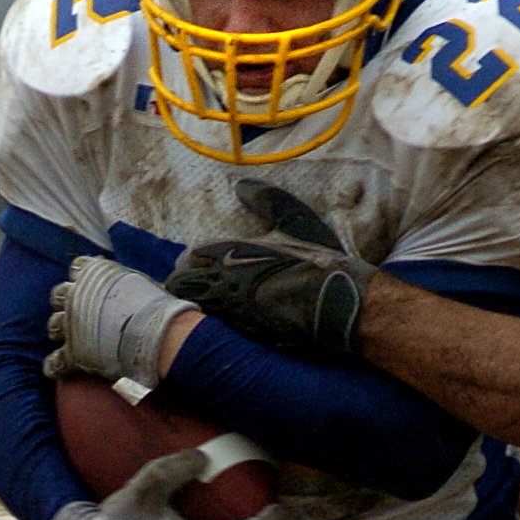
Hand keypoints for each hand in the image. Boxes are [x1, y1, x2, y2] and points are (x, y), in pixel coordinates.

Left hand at [43, 256, 196, 387]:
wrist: (154, 334)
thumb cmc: (155, 305)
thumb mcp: (141, 282)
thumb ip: (127, 282)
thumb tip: (135, 283)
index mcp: (93, 274)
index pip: (78, 267)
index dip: (83, 276)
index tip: (90, 284)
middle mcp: (75, 295)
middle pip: (59, 295)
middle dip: (66, 303)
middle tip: (78, 313)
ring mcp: (70, 324)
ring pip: (54, 325)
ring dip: (60, 331)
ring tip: (70, 340)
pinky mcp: (72, 353)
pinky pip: (56, 362)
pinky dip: (55, 366)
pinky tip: (57, 370)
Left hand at [165, 179, 375, 350]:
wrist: (336, 305)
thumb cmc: (316, 261)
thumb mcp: (294, 222)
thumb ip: (266, 200)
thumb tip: (241, 185)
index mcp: (229, 252)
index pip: (189, 257)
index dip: (191, 260)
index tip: (198, 259)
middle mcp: (222, 282)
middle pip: (182, 284)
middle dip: (187, 280)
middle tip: (200, 280)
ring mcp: (230, 310)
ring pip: (194, 306)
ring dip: (197, 300)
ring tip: (209, 298)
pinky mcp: (242, 333)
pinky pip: (214, 326)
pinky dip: (213, 320)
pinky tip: (226, 317)